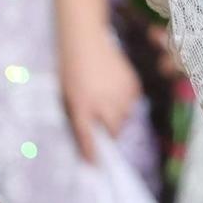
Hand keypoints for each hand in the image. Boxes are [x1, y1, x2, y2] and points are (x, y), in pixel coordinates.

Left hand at [57, 21, 142, 161]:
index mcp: (82, 106)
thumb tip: (92, 133)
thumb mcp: (68, 95)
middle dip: (109, 131)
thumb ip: (80, 115)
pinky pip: (133, 101)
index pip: (88, 137)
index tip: (95, 162)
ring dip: (119, 115)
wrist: (85, 40)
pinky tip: (116, 89)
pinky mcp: (132, 83)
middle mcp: (102, 102)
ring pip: (125, 116)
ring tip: (109, 101)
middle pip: (113, 129)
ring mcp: (120, 92)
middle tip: (103, 124)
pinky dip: (126, 100)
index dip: (92, 152)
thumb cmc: (70, 68)